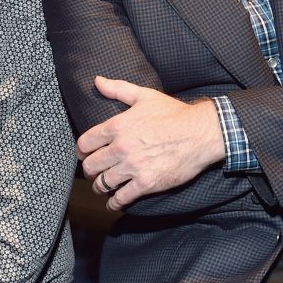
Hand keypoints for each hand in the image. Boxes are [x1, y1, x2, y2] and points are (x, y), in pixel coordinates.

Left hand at [76, 76, 224, 210]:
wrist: (200, 133)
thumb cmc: (174, 114)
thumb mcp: (144, 96)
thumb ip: (117, 89)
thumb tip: (97, 81)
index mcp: (117, 126)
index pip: (85, 143)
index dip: (82, 151)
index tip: (84, 155)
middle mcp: (121, 148)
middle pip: (91, 166)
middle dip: (89, 171)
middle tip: (93, 172)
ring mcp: (133, 167)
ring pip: (103, 184)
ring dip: (100, 187)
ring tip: (102, 187)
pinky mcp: (146, 183)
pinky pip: (121, 198)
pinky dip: (114, 202)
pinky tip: (114, 202)